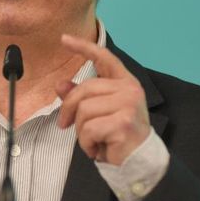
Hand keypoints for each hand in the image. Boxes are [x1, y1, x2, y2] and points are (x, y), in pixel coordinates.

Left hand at [56, 34, 150, 165]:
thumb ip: (81, 97)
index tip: (64, 39)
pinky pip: (89, 129)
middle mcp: (129, 89)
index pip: (103, 57)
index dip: (83, 47)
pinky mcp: (124, 122)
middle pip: (84, 90)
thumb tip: (60, 84)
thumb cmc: (118, 136)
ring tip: (93, 140)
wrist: (139, 162)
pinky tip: (98, 148)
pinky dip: (87, 143)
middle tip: (65, 125)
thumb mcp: (98, 113)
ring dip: (81, 131)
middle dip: (69, 109)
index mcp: (125, 82)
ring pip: (84, 110)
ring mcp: (128, 104)